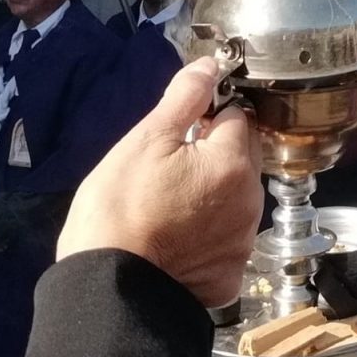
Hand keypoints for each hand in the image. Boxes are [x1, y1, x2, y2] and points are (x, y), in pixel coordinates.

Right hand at [57, 57, 262, 308]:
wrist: (107, 291)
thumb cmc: (118, 211)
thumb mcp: (146, 141)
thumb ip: (185, 98)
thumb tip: (210, 65)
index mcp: (233, 161)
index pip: (236, 116)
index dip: (209, 115)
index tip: (182, 130)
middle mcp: (250, 199)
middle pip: (244, 154)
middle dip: (217, 149)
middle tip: (172, 165)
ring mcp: (243, 238)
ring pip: (238, 194)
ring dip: (216, 189)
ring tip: (171, 201)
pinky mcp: (230, 271)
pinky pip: (228, 237)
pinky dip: (210, 232)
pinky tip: (179, 234)